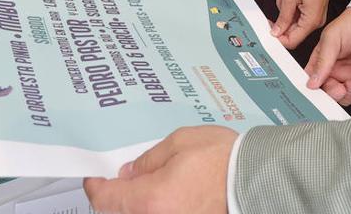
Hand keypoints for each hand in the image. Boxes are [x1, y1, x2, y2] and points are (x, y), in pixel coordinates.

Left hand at [84, 126, 234, 213]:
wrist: (257, 179)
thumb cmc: (224, 159)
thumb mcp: (179, 143)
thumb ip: (148, 160)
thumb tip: (130, 173)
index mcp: (152, 200)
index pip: (107, 199)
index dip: (96, 187)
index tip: (93, 179)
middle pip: (119, 213)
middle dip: (114, 198)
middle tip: (117, 182)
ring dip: (133, 205)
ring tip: (142, 186)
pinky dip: (152, 209)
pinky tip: (160, 197)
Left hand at [271, 0, 337, 49]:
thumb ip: (283, 17)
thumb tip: (276, 32)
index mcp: (311, 22)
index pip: (291, 41)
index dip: (278, 36)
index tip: (269, 27)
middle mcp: (315, 22)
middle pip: (291, 29)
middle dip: (281, 14)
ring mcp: (315, 16)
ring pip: (292, 18)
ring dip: (284, 5)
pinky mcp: (313, 10)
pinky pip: (298, 11)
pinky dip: (290, 2)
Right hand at [304, 8, 350, 106]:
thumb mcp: (332, 40)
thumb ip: (322, 62)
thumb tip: (311, 82)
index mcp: (321, 62)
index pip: (313, 82)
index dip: (314, 91)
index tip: (319, 94)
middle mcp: (335, 72)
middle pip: (328, 94)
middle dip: (333, 95)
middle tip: (340, 89)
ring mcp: (350, 77)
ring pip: (344, 99)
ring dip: (348, 97)